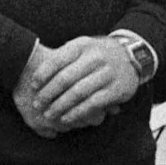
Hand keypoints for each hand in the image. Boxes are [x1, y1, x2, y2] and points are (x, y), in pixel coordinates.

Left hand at [21, 36, 140, 133]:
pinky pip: (93, 103)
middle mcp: (95, 57)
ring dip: (60, 106)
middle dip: (48, 94)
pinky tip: (66, 119)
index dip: (42, 75)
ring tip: (48, 115)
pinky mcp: (117, 89)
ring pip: (78, 93)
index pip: (57, 60)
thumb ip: (63, 56)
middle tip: (37, 104)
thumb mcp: (82, 47)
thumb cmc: (98, 54)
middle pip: (66, 78)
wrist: (133, 56)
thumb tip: (35, 73)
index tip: (32, 86)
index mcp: (83, 45)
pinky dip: (77, 113)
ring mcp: (107, 73)